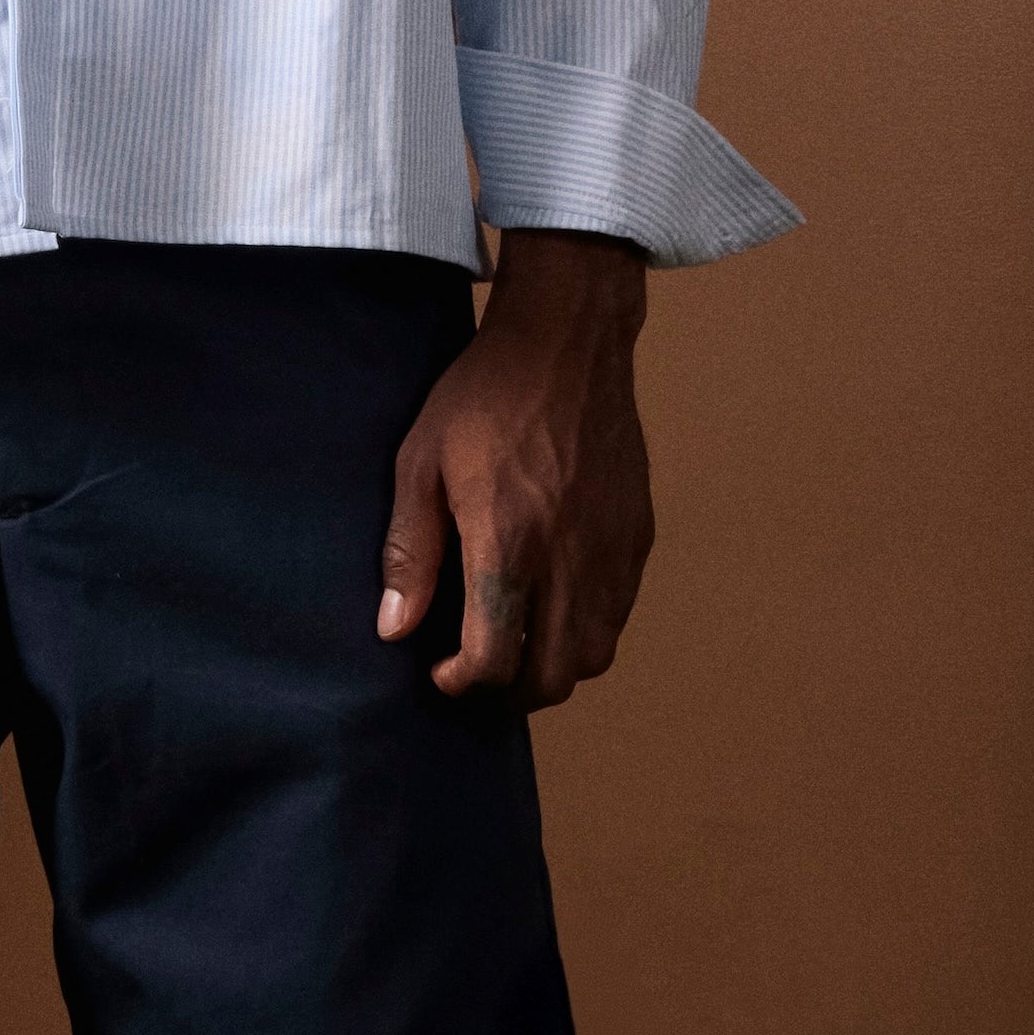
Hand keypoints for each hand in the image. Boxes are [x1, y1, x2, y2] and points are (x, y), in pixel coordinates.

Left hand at [375, 231, 653, 708]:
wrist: (567, 343)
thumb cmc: (483, 396)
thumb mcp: (420, 465)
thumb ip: (409, 553)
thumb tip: (395, 627)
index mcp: (509, 543)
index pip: (495, 659)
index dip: (462, 682)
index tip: (441, 669)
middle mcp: (570, 558)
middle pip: (553, 676)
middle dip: (509, 691)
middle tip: (478, 669)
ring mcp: (612, 549)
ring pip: (595, 654)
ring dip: (554, 666)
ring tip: (518, 644)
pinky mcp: (638, 535)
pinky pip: (620, 612)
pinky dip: (587, 629)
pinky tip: (554, 602)